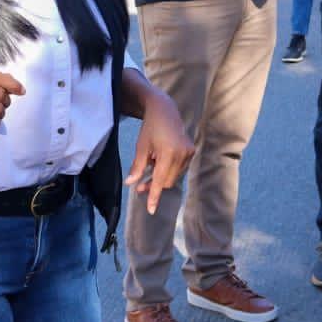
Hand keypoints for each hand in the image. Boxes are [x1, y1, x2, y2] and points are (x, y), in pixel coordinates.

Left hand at [124, 88, 194, 214]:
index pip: (159, 180)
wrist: (165, 111)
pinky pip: (178, 169)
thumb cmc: (150, 128)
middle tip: (139, 187)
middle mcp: (182, 154)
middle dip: (153, 186)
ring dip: (160, 178)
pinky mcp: (191, 152)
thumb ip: (137, 167)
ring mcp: (188, 153)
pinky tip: (158, 161)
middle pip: (166, 181)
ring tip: (149, 168)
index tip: (151, 210)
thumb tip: (130, 183)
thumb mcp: (141, 147)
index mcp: (168, 152)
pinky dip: (167, 170)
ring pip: (172, 177)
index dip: (154, 196)